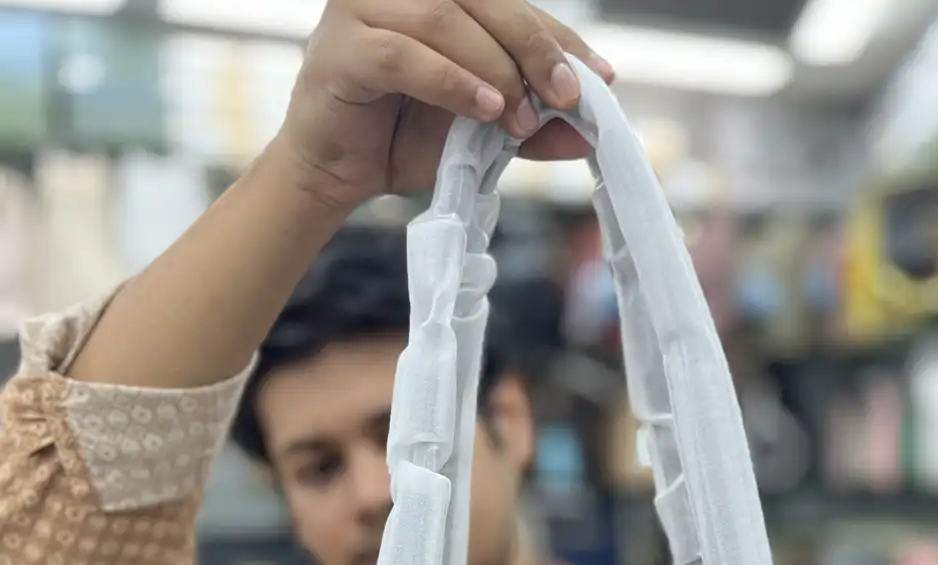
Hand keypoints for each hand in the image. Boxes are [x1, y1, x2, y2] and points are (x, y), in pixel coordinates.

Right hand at [275, 0, 613, 210]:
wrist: (336, 174)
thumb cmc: (402, 139)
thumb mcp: (479, 133)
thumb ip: (528, 127)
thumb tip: (585, 133)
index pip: (509, 4)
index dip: (557, 38)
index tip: (600, 77)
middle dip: (531, 48)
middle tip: (566, 96)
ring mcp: (361, 8)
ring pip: (444, 19)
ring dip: (493, 67)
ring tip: (519, 116)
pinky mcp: (340, 47)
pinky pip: (403, 54)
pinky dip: (451, 81)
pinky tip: (484, 108)